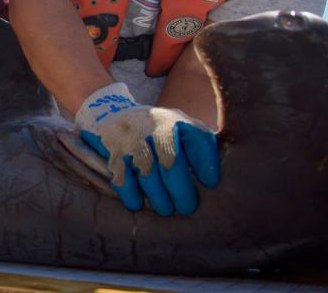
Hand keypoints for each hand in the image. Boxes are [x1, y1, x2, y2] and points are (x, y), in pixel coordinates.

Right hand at [75, 83, 219, 215]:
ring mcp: (131, 137)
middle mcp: (153, 125)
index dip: (206, 164)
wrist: (120, 117)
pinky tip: (138, 204)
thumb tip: (215, 181)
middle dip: (181, 189)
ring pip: (145, 171)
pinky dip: (130, 193)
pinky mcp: (112, 150)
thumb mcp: (186, 131)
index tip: (211, 184)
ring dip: (157, 195)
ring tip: (166, 210)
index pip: (197, 140)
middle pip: (170, 161)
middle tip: (187, 208)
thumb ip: (204, 149)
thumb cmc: (164, 133)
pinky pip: (121, 176)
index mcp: (177, 120)